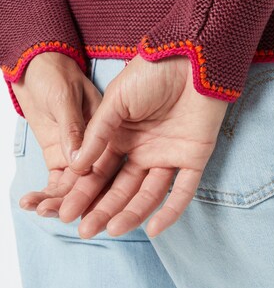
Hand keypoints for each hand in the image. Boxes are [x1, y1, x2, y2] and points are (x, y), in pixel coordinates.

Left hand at [12, 52, 102, 212]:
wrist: (35, 67)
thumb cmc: (55, 73)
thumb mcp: (64, 96)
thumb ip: (72, 128)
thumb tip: (79, 162)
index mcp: (109, 129)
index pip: (108, 163)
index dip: (99, 186)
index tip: (86, 204)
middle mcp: (97, 146)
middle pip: (93, 180)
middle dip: (78, 201)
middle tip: (60, 216)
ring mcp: (77, 153)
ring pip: (73, 185)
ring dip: (57, 200)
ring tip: (39, 209)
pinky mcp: (60, 156)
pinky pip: (56, 180)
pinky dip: (45, 192)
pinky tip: (32, 202)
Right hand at [47, 53, 228, 237]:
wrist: (191, 58)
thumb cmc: (151, 72)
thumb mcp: (116, 101)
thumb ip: (99, 133)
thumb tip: (77, 165)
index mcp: (122, 136)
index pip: (100, 170)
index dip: (83, 190)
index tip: (64, 211)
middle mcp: (144, 150)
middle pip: (122, 187)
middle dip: (103, 208)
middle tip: (85, 230)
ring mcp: (168, 155)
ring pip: (149, 192)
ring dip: (131, 213)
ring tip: (112, 230)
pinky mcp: (194, 158)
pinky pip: (183, 189)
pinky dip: (171, 210)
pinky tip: (154, 229)